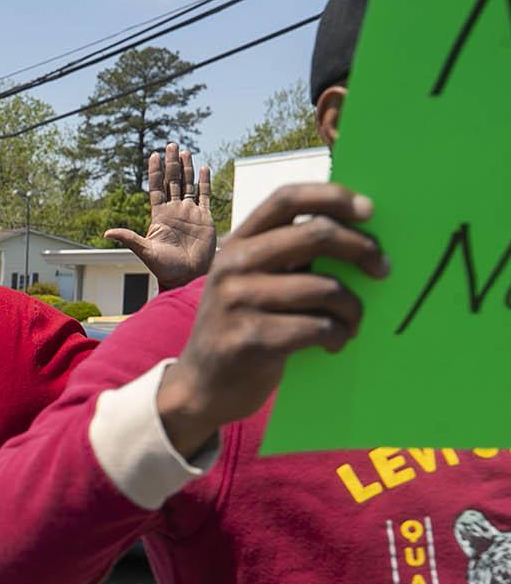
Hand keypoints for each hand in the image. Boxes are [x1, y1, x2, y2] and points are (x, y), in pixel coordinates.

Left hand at [107, 143, 215, 292]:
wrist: (187, 277)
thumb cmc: (165, 268)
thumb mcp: (145, 251)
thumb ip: (129, 238)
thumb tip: (106, 233)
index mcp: (159, 216)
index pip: (156, 188)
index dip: (154, 172)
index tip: (153, 155)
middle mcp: (174, 211)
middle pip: (172, 182)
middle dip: (171, 164)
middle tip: (171, 144)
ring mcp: (190, 213)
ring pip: (188, 185)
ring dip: (186, 169)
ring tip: (185, 151)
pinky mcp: (205, 218)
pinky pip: (204, 196)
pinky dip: (204, 182)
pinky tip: (203, 168)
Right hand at [156, 183, 387, 457]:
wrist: (200, 387)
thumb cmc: (242, 329)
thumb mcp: (251, 283)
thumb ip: (287, 258)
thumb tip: (357, 238)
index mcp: (237, 244)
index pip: (287, 198)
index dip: (333, 197)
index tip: (369, 211)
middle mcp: (233, 266)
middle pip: (317, 234)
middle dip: (362, 249)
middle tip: (382, 270)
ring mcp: (237, 302)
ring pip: (325, 287)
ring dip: (353, 308)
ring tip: (353, 323)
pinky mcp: (249, 339)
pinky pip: (317, 327)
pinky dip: (337, 336)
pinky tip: (334, 344)